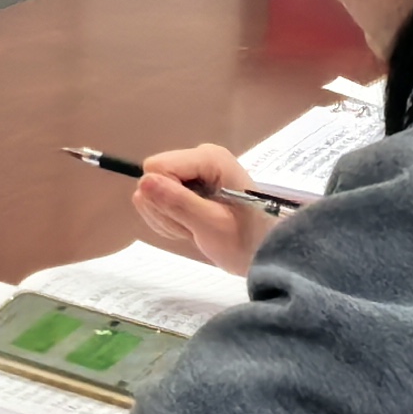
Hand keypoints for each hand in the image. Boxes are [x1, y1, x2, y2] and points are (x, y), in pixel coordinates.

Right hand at [132, 142, 277, 275]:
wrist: (268, 255)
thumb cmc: (247, 242)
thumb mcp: (213, 227)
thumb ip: (179, 203)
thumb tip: (144, 182)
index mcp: (208, 158)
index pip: (156, 167)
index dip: (164, 196)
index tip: (189, 216)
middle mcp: (199, 158)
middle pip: (153, 178)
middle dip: (165, 209)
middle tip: (194, 226)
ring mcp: (194, 172)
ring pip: (152, 191)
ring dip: (168, 217)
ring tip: (197, 228)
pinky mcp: (190, 186)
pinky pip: (159, 200)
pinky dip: (171, 220)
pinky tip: (194, 227)